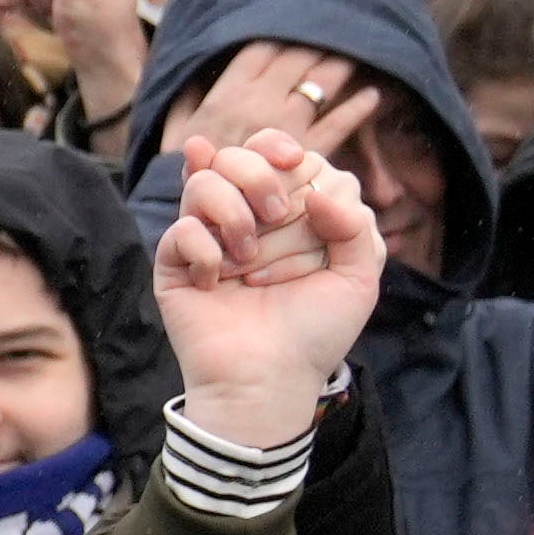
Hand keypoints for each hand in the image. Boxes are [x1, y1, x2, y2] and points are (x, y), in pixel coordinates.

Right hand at [147, 127, 388, 454]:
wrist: (268, 380)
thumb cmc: (314, 332)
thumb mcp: (358, 278)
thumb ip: (354, 225)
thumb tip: (317, 190)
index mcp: (288, 214)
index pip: (282, 154)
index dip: (290, 158)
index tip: (302, 178)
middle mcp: (246, 217)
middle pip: (238, 155)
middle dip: (260, 178)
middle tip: (276, 216)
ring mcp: (208, 236)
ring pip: (204, 180)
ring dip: (232, 213)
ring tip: (246, 259)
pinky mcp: (176, 261)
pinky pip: (181, 230)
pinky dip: (205, 252)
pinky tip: (218, 283)